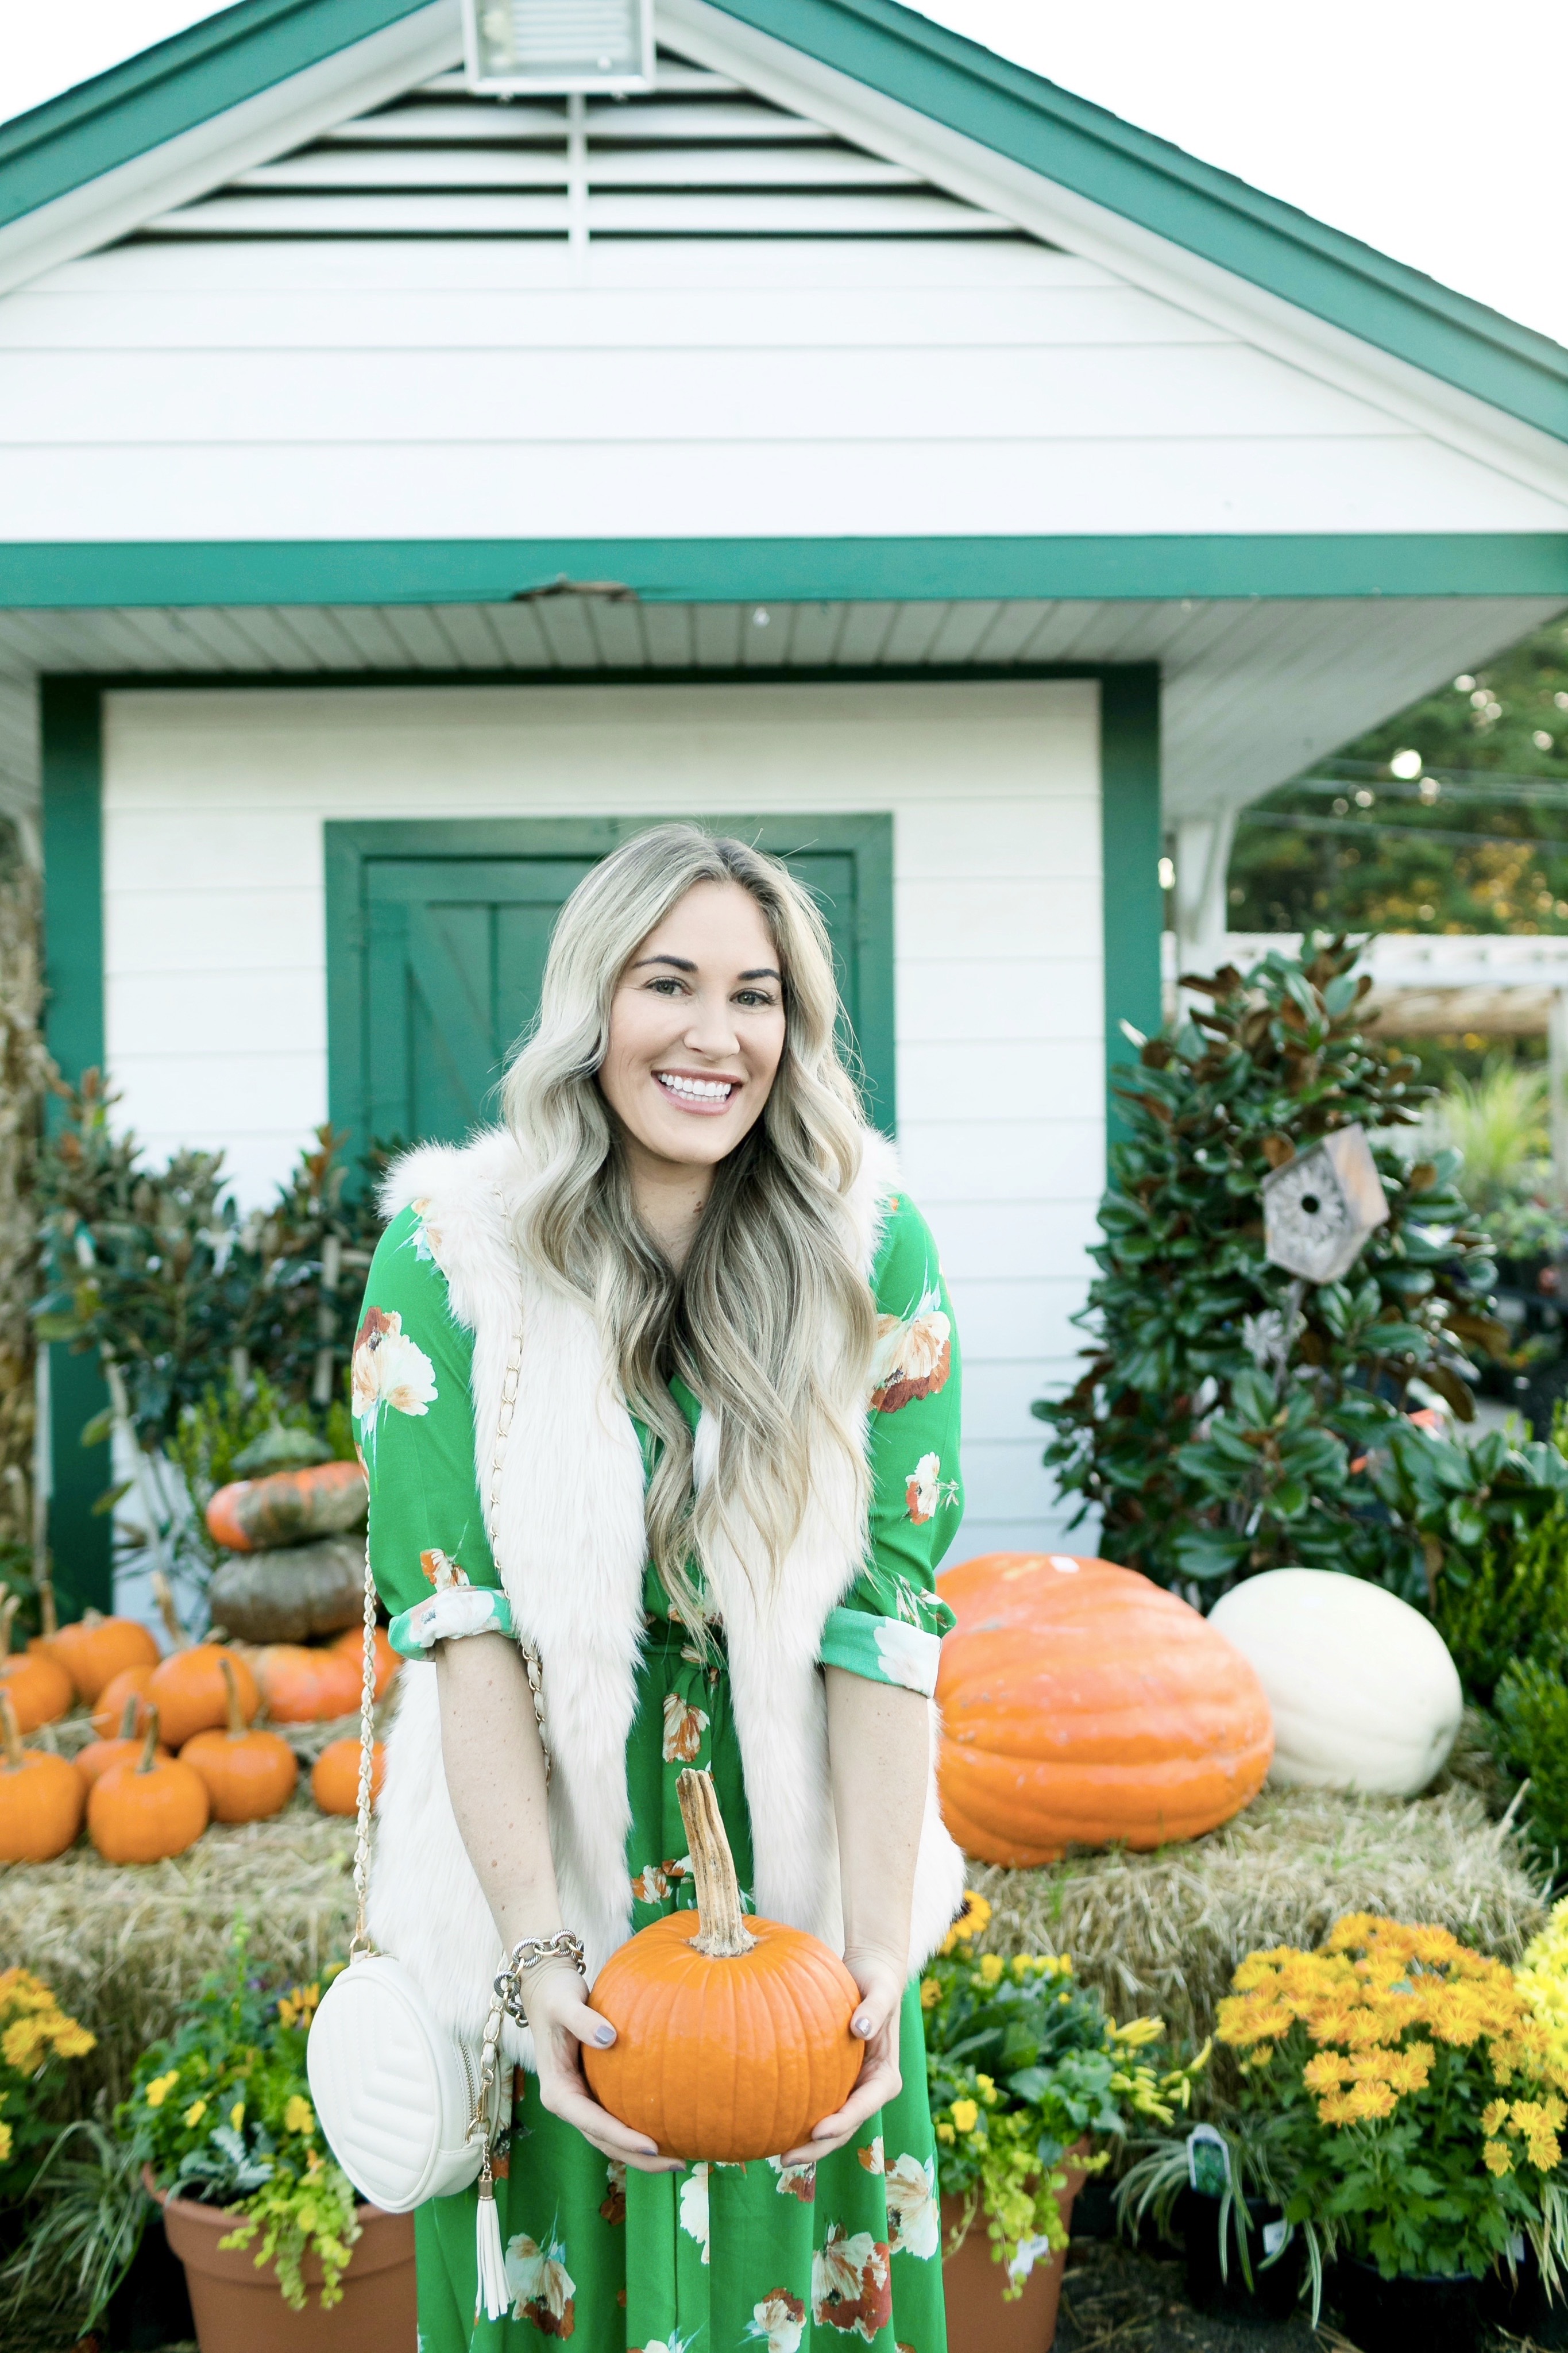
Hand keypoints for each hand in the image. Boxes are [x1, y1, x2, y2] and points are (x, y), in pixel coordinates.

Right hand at [524, 1957, 680, 2173]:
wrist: (547, 1989)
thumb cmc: (555, 1995)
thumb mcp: (565, 2005)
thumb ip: (583, 2021)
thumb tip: (610, 2038)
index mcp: (558, 2093)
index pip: (593, 2123)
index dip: (622, 2138)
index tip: (652, 2145)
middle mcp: (569, 2103)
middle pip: (604, 2141)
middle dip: (638, 2157)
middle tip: (677, 2163)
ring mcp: (581, 2100)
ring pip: (611, 2136)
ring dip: (640, 2151)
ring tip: (679, 2157)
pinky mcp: (593, 2091)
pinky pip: (616, 2117)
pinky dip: (638, 2128)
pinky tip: (668, 2126)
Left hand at [782, 1947, 904, 2166]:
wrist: (869, 1975)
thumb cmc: (876, 1982)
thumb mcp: (880, 1992)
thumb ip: (874, 2010)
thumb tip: (860, 2028)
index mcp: (885, 2077)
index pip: (865, 2106)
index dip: (843, 2122)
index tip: (818, 2129)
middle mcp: (869, 2090)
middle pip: (846, 2127)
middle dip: (819, 2146)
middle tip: (786, 2158)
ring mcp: (852, 2089)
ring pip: (832, 2124)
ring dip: (809, 2142)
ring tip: (777, 2154)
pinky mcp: (836, 2082)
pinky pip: (819, 2105)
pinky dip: (802, 2118)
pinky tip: (774, 2126)